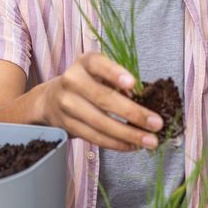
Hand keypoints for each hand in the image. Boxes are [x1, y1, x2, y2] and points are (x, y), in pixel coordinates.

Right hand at [38, 52, 162, 150]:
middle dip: (133, 113)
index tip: (133, 84)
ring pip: (101, 123)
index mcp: (85, 62)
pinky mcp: (68, 126)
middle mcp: (73, 81)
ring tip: (150, 141)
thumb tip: (140, 98)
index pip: (99, 64)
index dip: (115, 73)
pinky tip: (133, 145)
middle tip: (156, 123)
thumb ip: (118, 80)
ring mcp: (68, 104)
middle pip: (104, 99)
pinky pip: (95, 137)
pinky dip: (116, 143)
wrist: (50, 99)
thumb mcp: (100, 72)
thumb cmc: (87, 82)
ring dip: (128, 134)